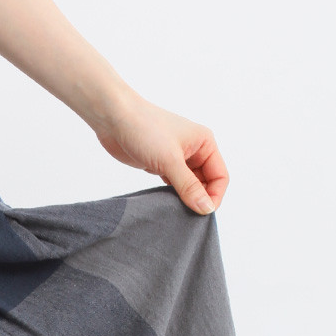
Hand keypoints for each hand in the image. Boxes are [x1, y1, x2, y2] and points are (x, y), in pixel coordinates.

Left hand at [94, 93, 227, 214]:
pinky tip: (166, 205)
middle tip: (186, 216)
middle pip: (207, 183)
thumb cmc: (145, 130)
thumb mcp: (170, 160)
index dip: (214, 196)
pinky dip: (173, 196)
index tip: (202, 213)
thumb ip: (189, 186)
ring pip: (190, 186)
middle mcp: (195, 150)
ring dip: (185, 200)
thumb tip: (206, 208)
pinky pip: (174, 186)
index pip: (220, 176)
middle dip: (200, 199)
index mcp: (204, 143)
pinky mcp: (162, 166)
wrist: (115, 119)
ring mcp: (177, 159)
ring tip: (175, 211)